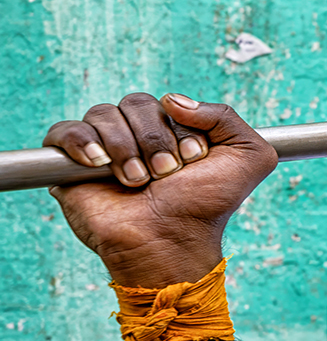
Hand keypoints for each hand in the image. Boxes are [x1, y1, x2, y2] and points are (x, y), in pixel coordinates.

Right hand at [43, 93, 278, 284]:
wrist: (172, 241)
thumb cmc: (208, 204)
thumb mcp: (249, 156)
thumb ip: (227, 116)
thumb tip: (172, 99)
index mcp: (174, 131)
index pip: (167, 103)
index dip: (182, 128)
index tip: (194, 160)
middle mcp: (139, 138)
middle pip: (136, 103)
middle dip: (155, 139)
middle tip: (166, 173)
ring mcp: (105, 151)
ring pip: (103, 114)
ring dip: (126, 148)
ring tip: (139, 181)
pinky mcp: (71, 167)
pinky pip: (62, 132)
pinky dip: (81, 141)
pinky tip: (99, 164)